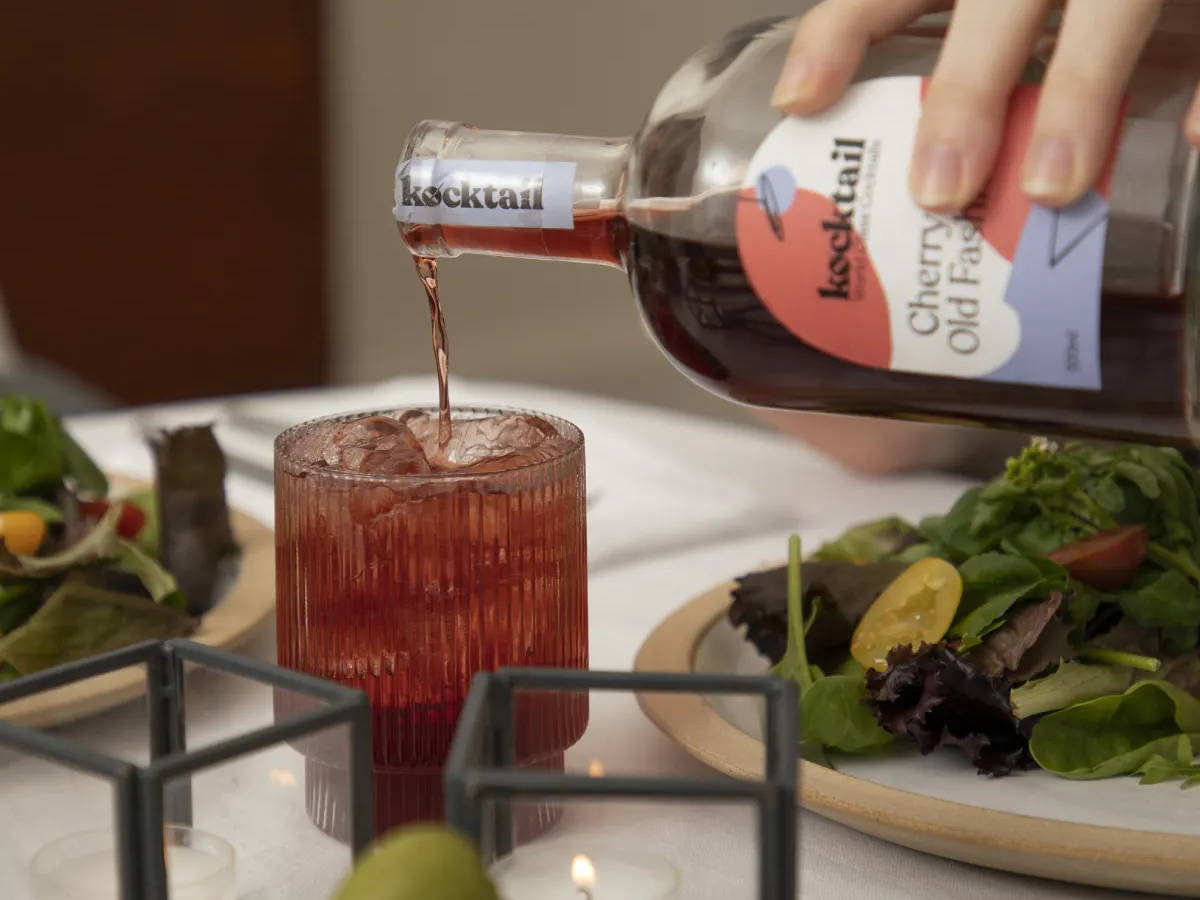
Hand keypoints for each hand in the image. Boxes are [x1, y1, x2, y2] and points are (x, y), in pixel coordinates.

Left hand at [772, 0, 1199, 211]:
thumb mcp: (1001, 5)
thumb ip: (976, 55)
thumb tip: (935, 183)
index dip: (840, 33)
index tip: (799, 101)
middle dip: (966, 90)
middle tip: (939, 191)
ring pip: (1113, 4)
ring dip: (1079, 94)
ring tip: (1049, 188)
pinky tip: (1193, 137)